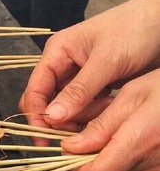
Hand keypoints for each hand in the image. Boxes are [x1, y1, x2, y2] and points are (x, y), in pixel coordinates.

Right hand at [19, 0, 159, 143]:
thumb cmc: (136, 29)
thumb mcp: (107, 61)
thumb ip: (79, 91)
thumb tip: (51, 117)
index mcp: (57, 53)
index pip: (34, 91)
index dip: (36, 117)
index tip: (45, 141)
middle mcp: (63, 66)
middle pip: (47, 104)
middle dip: (60, 121)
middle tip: (80, 131)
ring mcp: (79, 77)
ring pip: (68, 110)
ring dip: (83, 116)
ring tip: (108, 105)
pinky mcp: (96, 86)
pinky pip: (86, 109)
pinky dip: (96, 114)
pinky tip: (112, 105)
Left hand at [59, 69, 159, 170]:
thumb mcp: (134, 95)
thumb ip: (102, 124)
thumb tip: (72, 146)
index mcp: (140, 141)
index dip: (74, 163)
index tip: (71, 142)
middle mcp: (148, 164)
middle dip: (83, 161)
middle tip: (83, 135)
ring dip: (99, 159)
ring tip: (106, 130)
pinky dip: (117, 158)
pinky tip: (123, 135)